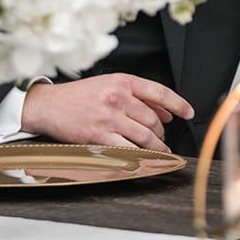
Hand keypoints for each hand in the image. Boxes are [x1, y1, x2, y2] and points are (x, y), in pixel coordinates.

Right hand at [20, 74, 194, 152]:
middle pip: (153, 119)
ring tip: (160, 150)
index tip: (189, 113)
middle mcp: (118, 98)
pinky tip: (144, 158)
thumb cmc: (80, 96)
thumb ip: (137, 96)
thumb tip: (166, 113)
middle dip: (162, 131)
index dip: (179, 104)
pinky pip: (128, 149)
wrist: (49, 105)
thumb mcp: (110, 84)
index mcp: (123, 81)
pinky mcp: (100, 136)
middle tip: (163, 137)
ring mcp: (109, 118)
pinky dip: (140, 155)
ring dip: (156, 146)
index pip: (160, 92)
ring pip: (145, 136)